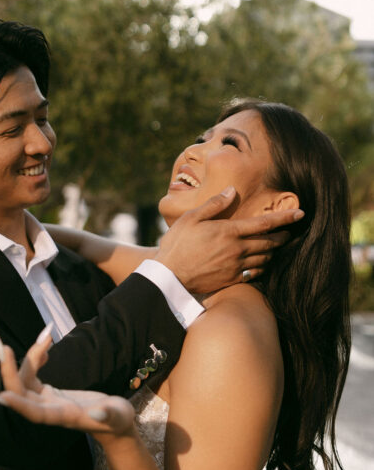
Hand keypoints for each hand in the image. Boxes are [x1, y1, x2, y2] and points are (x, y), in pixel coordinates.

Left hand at [0, 328, 135, 436]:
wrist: (114, 424)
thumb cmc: (117, 421)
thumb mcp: (117, 417)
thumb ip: (108, 415)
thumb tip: (99, 413)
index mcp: (63, 416)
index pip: (35, 413)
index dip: (18, 404)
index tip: (2, 395)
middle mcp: (49, 410)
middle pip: (20, 393)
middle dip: (9, 371)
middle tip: (4, 347)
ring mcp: (46, 401)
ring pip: (24, 381)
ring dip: (27, 357)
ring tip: (47, 336)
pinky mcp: (48, 393)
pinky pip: (32, 376)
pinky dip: (35, 359)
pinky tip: (45, 346)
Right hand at [155, 188, 303, 292]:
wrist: (169, 276)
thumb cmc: (177, 244)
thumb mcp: (191, 218)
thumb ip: (214, 204)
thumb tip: (232, 190)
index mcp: (229, 231)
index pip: (265, 223)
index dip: (285, 218)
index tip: (301, 213)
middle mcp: (237, 249)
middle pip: (270, 242)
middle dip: (283, 236)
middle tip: (291, 232)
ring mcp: (236, 266)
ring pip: (265, 258)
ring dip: (273, 251)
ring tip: (276, 246)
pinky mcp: (231, 279)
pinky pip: (255, 273)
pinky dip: (262, 267)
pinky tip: (261, 263)